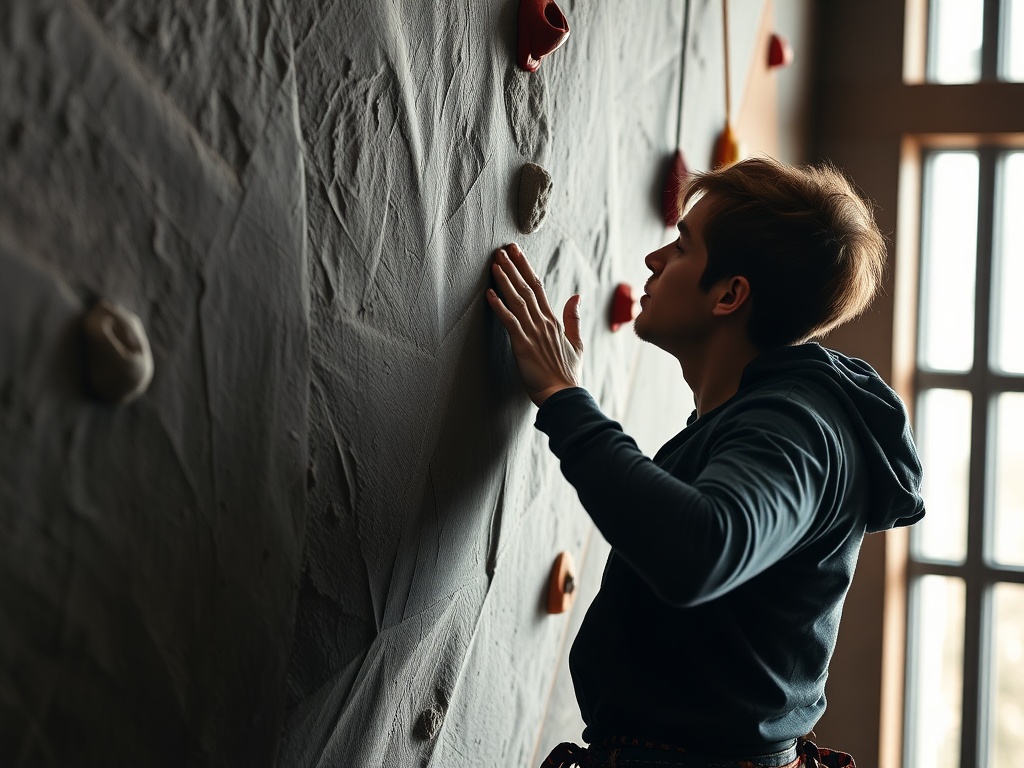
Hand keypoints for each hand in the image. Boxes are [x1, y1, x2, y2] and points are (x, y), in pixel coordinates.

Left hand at [486, 243, 583, 405]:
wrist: (564, 396)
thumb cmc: (568, 374)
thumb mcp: (576, 343)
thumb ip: (574, 318)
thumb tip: (577, 296)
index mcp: (554, 321)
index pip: (539, 288)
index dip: (527, 269)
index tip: (517, 253)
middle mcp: (544, 322)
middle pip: (527, 288)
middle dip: (514, 267)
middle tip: (502, 249)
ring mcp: (534, 333)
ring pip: (518, 300)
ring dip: (505, 281)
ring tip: (495, 263)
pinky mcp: (523, 345)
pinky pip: (510, 321)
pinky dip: (499, 307)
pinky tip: (489, 294)